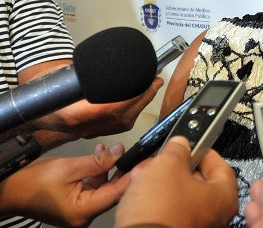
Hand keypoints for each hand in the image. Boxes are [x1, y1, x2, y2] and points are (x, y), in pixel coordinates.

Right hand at [0, 143, 128, 227]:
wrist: (11, 189)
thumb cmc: (33, 182)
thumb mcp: (69, 167)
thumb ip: (98, 162)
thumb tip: (119, 153)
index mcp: (83, 211)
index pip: (117, 193)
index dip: (134, 176)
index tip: (148, 163)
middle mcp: (84, 214)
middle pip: (113, 191)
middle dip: (124, 170)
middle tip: (138, 153)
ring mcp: (81, 209)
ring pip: (104, 187)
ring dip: (110, 167)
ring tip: (113, 148)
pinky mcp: (77, 202)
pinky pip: (94, 186)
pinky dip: (98, 171)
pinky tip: (101, 153)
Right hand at [38, 77, 163, 139]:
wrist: (32, 111)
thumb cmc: (46, 92)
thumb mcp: (63, 77)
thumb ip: (85, 74)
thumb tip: (112, 63)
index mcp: (73, 113)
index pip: (109, 108)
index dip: (133, 97)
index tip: (148, 82)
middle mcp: (82, 127)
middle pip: (122, 118)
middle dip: (143, 98)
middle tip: (156, 81)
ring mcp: (88, 133)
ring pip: (123, 124)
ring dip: (141, 105)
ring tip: (151, 88)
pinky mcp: (92, 134)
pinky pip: (119, 127)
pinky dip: (133, 113)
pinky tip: (140, 101)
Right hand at [115, 136, 237, 227]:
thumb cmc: (161, 212)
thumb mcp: (168, 165)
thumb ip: (178, 149)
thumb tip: (180, 145)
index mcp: (223, 198)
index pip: (221, 166)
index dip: (203, 151)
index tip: (191, 145)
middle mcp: (214, 216)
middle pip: (199, 181)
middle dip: (176, 167)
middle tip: (163, 158)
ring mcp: (196, 226)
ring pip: (180, 196)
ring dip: (162, 182)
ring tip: (144, 174)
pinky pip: (169, 212)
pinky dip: (157, 200)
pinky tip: (140, 193)